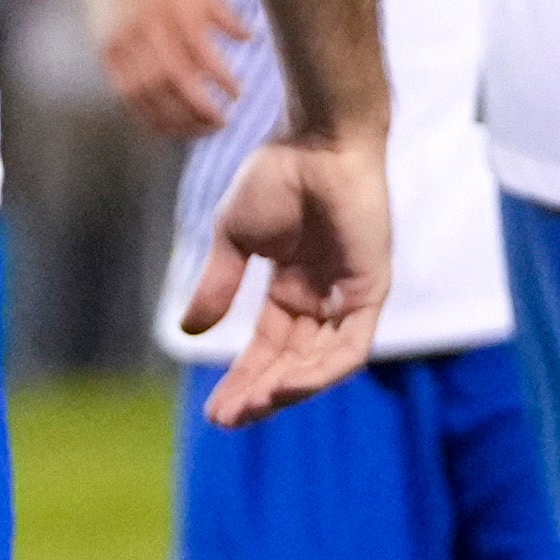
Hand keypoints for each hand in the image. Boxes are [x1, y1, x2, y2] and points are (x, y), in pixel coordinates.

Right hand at [87, 0, 253, 138]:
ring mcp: (123, 44)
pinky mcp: (107, 57)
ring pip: (147, 92)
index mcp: (173, 8)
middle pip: (170, 76)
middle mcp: (147, 27)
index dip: (219, 77)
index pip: (199, 50)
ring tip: (200, 129)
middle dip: (198, 106)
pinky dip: (147, 116)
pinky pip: (126, 95)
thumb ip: (225, 14)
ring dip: (175, 118)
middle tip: (222, 122)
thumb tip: (250, 38)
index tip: (237, 95)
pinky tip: (170, 128)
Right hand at [176, 134, 390, 424]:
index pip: (268, 347)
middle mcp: (323, 299)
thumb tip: (189, 330)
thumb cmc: (277, 174)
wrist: (316, 139)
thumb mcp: (234, 237)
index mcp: (293, 287)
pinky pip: (349, 348)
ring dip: (287, 391)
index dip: (242, 378)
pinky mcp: (371, 291)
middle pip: (292, 363)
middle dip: (259, 394)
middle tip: (225, 420)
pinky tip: (284, 384)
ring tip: (251, 408)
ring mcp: (350, 297)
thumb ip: (219, 284)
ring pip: (321, 364)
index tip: (214, 411)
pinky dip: (319, 371)